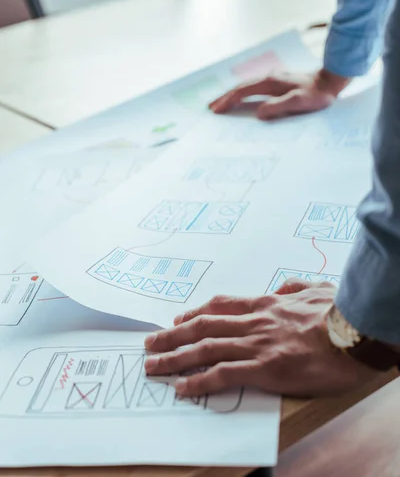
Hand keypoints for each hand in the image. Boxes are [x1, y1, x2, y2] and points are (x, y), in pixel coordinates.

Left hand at [145, 280, 376, 397]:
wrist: (356, 333)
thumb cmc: (341, 313)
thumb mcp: (318, 289)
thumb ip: (296, 286)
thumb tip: (284, 286)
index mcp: (266, 304)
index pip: (220, 306)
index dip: (194, 313)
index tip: (178, 319)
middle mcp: (254, 322)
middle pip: (203, 326)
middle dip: (172, 335)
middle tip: (150, 342)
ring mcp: (257, 345)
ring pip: (205, 349)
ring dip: (175, 357)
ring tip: (153, 365)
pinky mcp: (265, 369)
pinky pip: (223, 375)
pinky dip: (199, 381)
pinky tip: (183, 387)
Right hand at [209, 69, 349, 119]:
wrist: (331, 81)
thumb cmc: (317, 95)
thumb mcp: (299, 102)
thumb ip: (278, 107)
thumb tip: (259, 114)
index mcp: (270, 82)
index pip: (242, 91)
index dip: (228, 101)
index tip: (216, 110)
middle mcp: (269, 77)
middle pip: (241, 87)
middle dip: (225, 97)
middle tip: (211, 107)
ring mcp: (273, 78)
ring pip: (247, 86)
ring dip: (233, 95)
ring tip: (222, 103)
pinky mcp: (279, 82)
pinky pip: (254, 88)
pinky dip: (243, 94)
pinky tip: (243, 98)